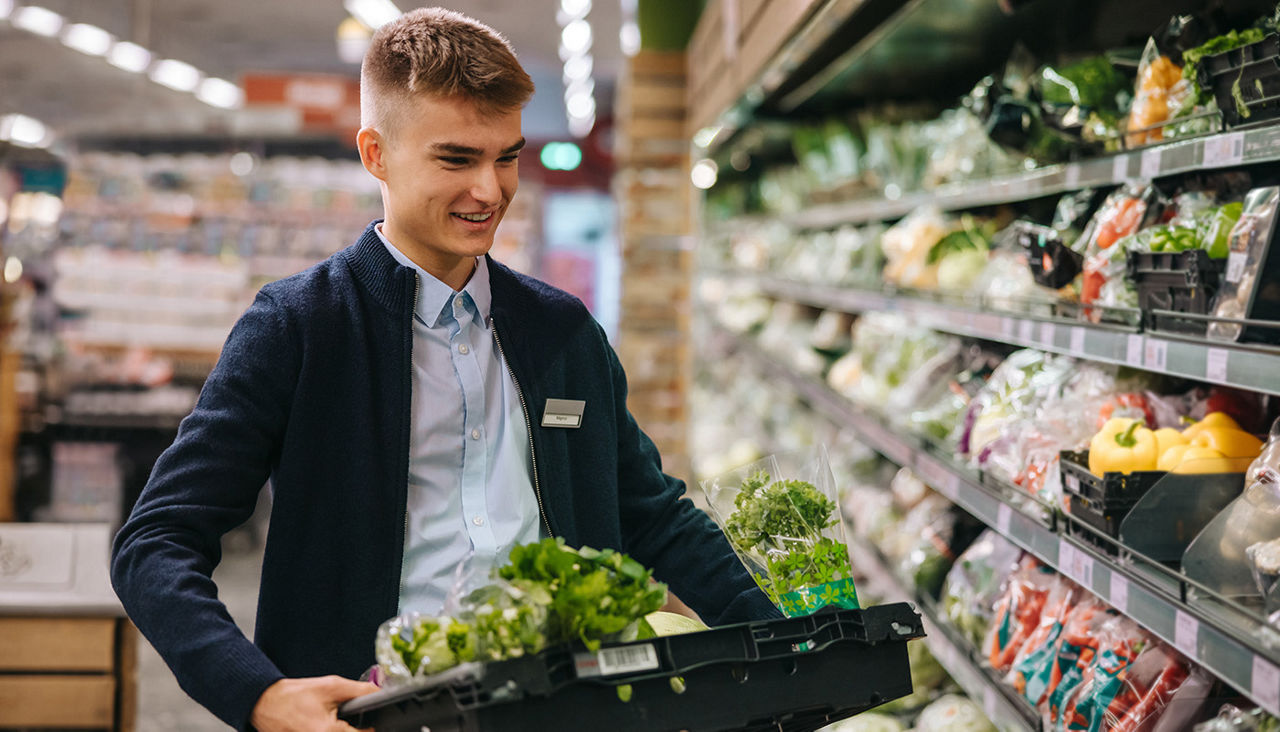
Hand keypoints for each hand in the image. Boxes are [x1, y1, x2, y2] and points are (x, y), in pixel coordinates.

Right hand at [250, 675, 378, 731]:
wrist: (266, 703)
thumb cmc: (293, 696)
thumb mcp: (331, 686)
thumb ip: (360, 690)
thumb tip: (380, 692)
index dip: (370, 726)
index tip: (366, 718)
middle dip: (354, 727)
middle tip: (343, 717)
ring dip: (343, 728)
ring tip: (330, 719)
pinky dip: (330, 730)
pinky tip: (322, 724)